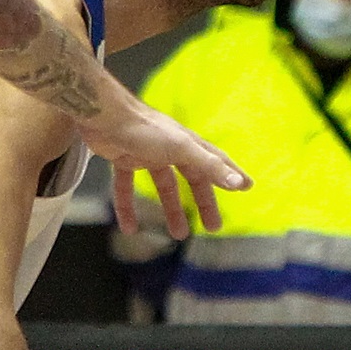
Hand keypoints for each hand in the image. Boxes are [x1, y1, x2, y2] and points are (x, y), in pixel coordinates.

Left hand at [75, 89, 249, 238]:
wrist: (103, 115)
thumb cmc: (145, 129)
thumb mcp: (182, 150)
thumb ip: (210, 167)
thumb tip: (240, 184)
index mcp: (188, 144)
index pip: (216, 162)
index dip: (231, 175)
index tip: (247, 187)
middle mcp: (171, 149)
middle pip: (193, 179)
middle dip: (203, 203)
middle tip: (213, 227)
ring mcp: (147, 154)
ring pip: (164, 186)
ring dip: (170, 210)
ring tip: (178, 234)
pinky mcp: (123, 158)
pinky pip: (127, 187)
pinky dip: (127, 207)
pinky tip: (129, 228)